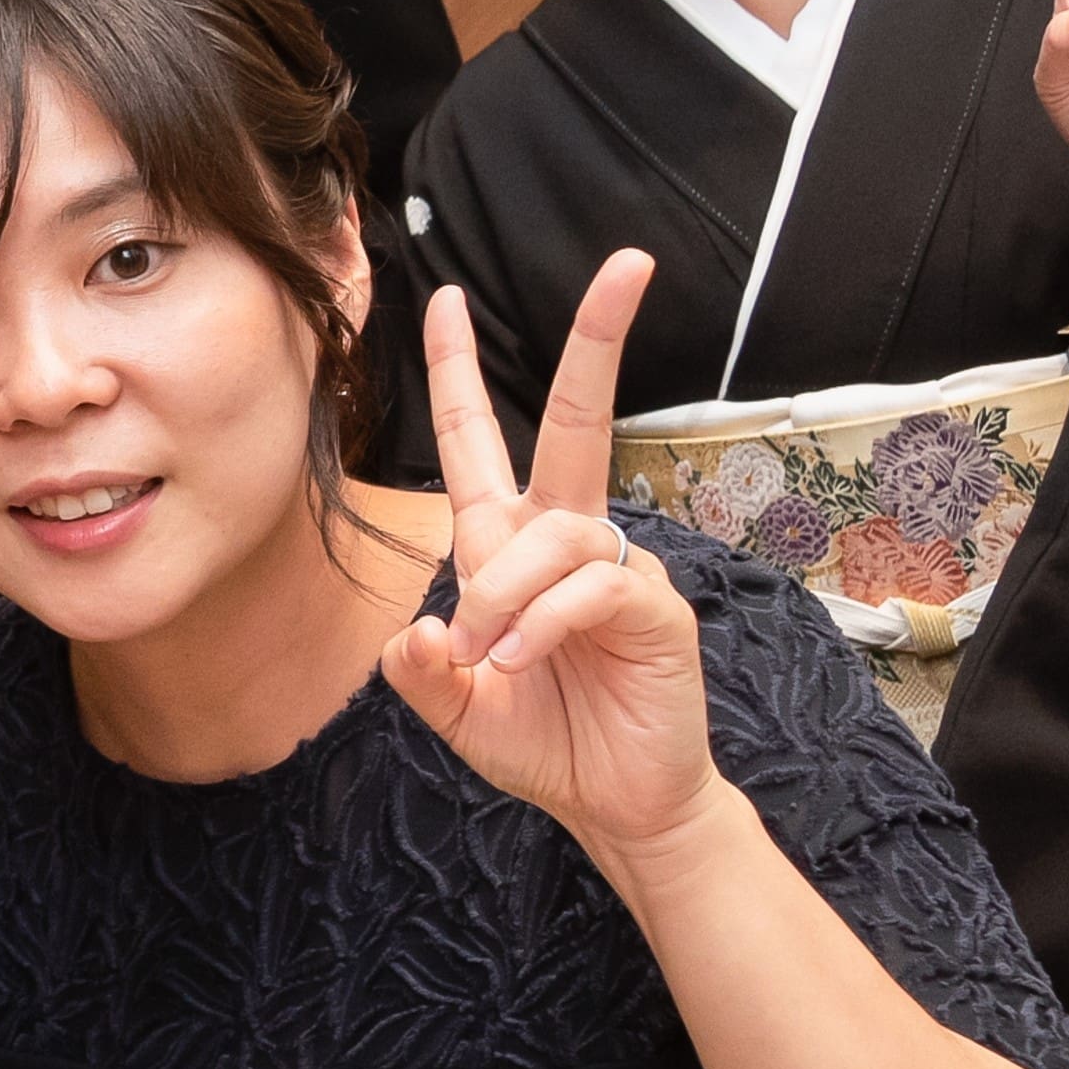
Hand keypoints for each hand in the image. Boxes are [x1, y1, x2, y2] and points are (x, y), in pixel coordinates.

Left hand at [383, 257, 719, 857]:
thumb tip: (414, 632)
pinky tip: (522, 658)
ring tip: (490, 655)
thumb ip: (420, 672)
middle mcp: (565, 540)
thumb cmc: (542, 741)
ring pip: (553, 537)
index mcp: (506, 547)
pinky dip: (544, 621)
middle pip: (575, 423)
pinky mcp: (655, 608)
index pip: (477, 441)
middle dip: (598, 342)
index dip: (460, 372)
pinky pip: (591, 586)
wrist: (614, 804)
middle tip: (629, 264)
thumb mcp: (455, 708)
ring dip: (506, 595)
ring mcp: (616, 569)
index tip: (449, 299)